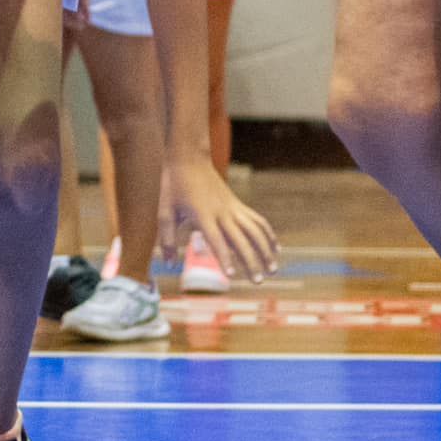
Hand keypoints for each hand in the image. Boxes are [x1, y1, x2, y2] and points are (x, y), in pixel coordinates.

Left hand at [163, 160, 279, 283]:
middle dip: (251, 262)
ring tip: (273, 269)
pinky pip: (257, 221)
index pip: (216, 240)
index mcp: (202, 214)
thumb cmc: (174, 186)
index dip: (224, 257)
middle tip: (258, 282)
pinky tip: (275, 248)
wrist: (189, 158)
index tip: (231, 275)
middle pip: (241, 240)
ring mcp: (232, 208)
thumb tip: (169, 264)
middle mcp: (221, 212)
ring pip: (255, 230)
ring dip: (266, 250)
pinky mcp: (238, 204)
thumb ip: (167, 239)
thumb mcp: (164, 211)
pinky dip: (268, 235)